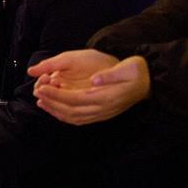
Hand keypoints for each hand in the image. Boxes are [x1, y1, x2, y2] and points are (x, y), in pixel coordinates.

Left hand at [29, 52, 150, 125]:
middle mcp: (103, 109)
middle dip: (52, 103)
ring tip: (41, 103)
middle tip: (37, 94)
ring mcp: (102, 114)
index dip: (57, 95)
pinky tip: (55, 110)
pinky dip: (65, 116)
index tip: (43, 87)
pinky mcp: (101, 115)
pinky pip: (80, 119)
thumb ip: (109, 75)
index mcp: (107, 97)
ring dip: (56, 112)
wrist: (149, 83)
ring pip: (74, 118)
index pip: (76, 99)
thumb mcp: (127, 68)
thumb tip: (95, 79)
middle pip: (71, 111)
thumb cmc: (137, 72)